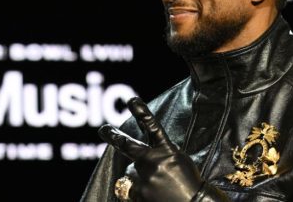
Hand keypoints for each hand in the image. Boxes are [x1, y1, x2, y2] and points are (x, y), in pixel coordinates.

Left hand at [98, 97, 227, 201]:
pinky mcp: (139, 194)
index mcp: (167, 151)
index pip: (152, 127)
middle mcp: (153, 161)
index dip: (142, 112)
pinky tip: (155, 196)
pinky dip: (141, 193)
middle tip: (103, 129)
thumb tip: (137, 159)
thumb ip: (159, 155)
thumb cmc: (189, 183)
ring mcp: (144, 178)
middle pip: (127, 146)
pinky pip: (132, 191)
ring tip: (158, 188)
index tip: (132, 100)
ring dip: (141, 179)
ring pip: (132, 174)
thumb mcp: (178, 161)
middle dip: (114, 136)